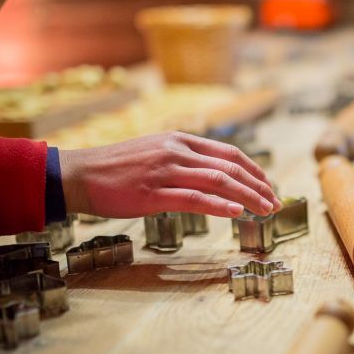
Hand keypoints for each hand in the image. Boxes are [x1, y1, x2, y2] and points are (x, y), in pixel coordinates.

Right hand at [58, 132, 281, 218]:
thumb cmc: (116, 169)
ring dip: (248, 197)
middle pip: (230, 167)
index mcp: (179, 139)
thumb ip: (183, 159)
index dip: (254, 170)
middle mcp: (176, 151)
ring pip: (218, 182)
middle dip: (259, 186)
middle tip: (276, 202)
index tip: (269, 186)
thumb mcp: (154, 152)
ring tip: (266, 210)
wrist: (77, 174)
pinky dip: (219, 206)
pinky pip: (194, 199)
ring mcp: (165, 171)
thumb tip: (213, 174)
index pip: (229, 152)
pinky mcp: (152, 193)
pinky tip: (237, 213)